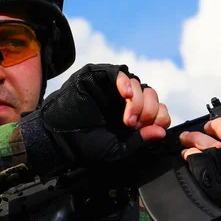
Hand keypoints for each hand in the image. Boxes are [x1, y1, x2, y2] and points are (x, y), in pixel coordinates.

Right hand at [19, 64, 160, 174]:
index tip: (146, 130)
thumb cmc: (85, 145)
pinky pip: (118, 72)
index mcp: (132, 115)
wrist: (58, 138)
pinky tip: (126, 95)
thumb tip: (161, 132)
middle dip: (149, 111)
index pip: (158, 110)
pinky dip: (126, 82)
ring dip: (139, 101)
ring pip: (138, 83)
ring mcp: (112, 86)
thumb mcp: (118, 148)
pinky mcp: (98, 76)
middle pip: (151, 95)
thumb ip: (139, 140)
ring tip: (127, 118)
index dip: (159, 118)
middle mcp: (124, 99)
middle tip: (133, 125)